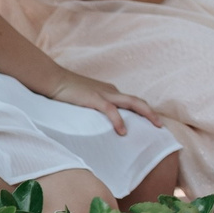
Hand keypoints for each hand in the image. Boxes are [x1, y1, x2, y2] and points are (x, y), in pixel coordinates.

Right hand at [49, 72, 164, 136]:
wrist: (53, 80)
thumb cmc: (67, 93)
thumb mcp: (87, 101)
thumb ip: (97, 110)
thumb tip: (102, 127)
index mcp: (111, 92)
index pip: (132, 102)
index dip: (144, 112)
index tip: (152, 125)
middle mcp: (111, 92)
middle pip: (138, 101)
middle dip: (151, 113)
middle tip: (160, 127)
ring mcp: (104, 94)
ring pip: (132, 103)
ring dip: (146, 114)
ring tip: (154, 127)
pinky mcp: (93, 98)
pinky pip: (110, 110)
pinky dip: (118, 121)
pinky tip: (122, 132)